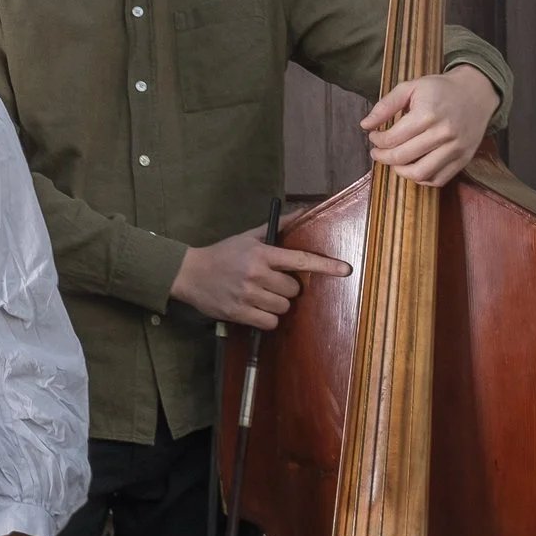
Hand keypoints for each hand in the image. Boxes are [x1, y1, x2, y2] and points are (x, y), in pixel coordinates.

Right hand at [169, 229, 349, 328]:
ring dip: (276, 304)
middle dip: (287, 288)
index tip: (345, 270)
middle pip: (293, 290)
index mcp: (262, 254)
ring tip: (260, 295)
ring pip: (283, 307)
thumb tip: (302, 212)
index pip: (301, 260)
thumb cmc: (223, 254)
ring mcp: (248, 295)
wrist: (190, 274)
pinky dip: (267, 318)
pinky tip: (255, 308)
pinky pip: (269, 322)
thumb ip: (277, 227)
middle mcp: (256, 274)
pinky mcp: (239, 313)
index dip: (326, 266)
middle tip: (270, 282)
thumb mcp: (248, 237)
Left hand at [362, 66, 500, 189]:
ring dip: (400, 171)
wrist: (476, 93)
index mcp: (427, 114)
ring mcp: (455, 149)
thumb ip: (386, 105)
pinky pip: (438, 179)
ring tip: (394, 162)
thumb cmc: (440, 89)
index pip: (392, 138)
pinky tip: (413, 167)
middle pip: (402, 157)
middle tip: (377, 152)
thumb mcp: (411, 87)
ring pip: (420, 173)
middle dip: (383, 157)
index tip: (373, 136)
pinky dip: (421, 178)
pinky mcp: (463, 159)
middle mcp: (443, 134)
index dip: (377, 140)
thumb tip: (365, 125)